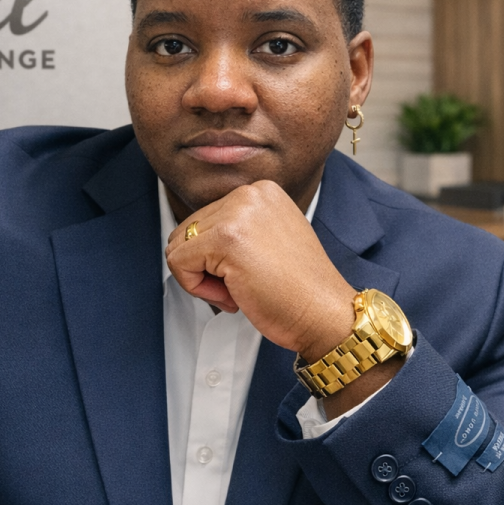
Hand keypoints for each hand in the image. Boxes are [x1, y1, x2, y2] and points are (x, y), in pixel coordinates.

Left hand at [165, 180, 355, 361]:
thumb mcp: (268, 239)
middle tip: (242, 284)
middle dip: (206, 265)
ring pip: (179, 246)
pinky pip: (177, 263)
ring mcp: (237, 214)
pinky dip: (196, 287)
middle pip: (188, 230)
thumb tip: (191, 239)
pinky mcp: (225, 239)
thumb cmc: (300, 290)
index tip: (248, 270)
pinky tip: (233, 294)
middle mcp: (249, 194)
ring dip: (200, 277)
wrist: (325, 313)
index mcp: (261, 191)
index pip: (205, 219)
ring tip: (239, 287)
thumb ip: (236, 229)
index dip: (215, 256)